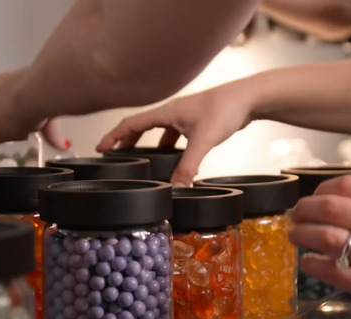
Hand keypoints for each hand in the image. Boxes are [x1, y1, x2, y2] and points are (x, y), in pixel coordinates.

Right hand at [94, 81, 254, 185]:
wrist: (250, 97)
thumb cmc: (226, 109)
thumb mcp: (203, 140)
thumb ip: (188, 166)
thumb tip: (176, 188)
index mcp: (167, 113)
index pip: (131, 124)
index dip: (114, 136)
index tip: (100, 148)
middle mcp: (173, 112)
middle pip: (141, 127)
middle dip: (126, 141)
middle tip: (115, 156)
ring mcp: (185, 116)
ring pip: (159, 131)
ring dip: (148, 145)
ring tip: (143, 160)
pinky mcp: (198, 122)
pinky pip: (175, 135)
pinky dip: (170, 146)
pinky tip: (176, 158)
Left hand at [288, 174, 350, 309]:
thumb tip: (326, 198)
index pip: (349, 186)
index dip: (322, 191)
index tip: (312, 198)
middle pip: (332, 208)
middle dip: (305, 211)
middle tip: (296, 217)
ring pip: (329, 238)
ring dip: (304, 235)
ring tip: (296, 237)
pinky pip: (335, 272)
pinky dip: (314, 264)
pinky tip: (308, 263)